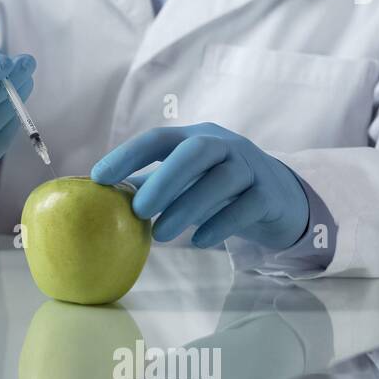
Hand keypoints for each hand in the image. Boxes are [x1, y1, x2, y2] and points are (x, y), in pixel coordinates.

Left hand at [90, 123, 308, 250]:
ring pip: (221, 179)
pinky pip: (246, 206)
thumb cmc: (217, 188)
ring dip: (187, 207)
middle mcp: (224, 145)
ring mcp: (250, 167)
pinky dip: (221, 223)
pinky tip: (199, 241)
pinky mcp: (269, 194)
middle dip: (164, 179)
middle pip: (195, 152)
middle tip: (138, 210)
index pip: (159, 138)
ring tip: (161, 234)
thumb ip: (149, 185)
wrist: (280, 197)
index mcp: (194, 138)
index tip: (98, 177)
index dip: (128, 155)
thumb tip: (99, 200)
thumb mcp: (185, 180)